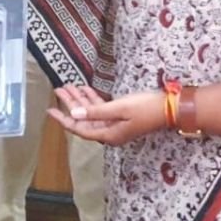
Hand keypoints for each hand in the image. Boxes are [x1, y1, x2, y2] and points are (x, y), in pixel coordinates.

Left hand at [47, 84, 164, 146]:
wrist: (170, 108)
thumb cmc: (145, 108)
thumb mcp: (119, 108)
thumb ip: (95, 112)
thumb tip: (75, 114)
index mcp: (107, 134)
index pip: (79, 129)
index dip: (63, 119)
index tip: (50, 110)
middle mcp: (109, 132)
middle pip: (83, 119)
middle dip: (70, 104)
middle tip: (59, 90)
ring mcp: (115, 124)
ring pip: (91, 113)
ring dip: (80, 100)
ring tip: (69, 86)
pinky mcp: (121, 116)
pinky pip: (101, 109)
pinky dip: (93, 99)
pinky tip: (85, 89)